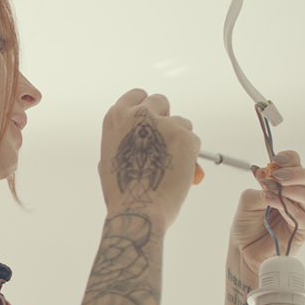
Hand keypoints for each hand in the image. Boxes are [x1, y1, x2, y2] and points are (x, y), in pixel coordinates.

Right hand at [99, 89, 200, 228]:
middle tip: (165, 141)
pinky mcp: (184, 136)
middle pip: (160, 101)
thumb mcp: (111, 158)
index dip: (146, 108)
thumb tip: (138, 138)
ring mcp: (163, 124)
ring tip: (169, 165)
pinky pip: (193, 140)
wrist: (138, 209)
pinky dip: (190, 154)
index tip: (151, 119)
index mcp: (116, 118)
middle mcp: (138, 115)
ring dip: (180, 139)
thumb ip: (124, 139)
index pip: (136, 95)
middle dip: (165, 118)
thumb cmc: (123, 191)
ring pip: (181, 122)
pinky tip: (178, 171)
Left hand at [229, 150, 304, 278]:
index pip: (298, 164)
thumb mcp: (249, 199)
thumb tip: (266, 174)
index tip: (276, 159)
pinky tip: (274, 204)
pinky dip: (289, 208)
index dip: (290, 159)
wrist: (244, 248)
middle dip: (295, 174)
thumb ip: (260, 186)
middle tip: (277, 176)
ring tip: (272, 192)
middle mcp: (303, 195)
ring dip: (292, 191)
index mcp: (290, 183)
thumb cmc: (248, 224)